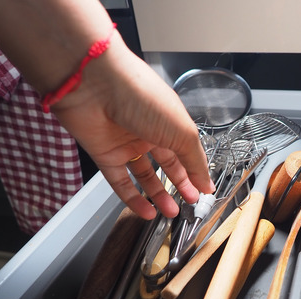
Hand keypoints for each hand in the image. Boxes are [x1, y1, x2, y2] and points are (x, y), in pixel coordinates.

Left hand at [50, 33, 213, 219]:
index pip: (186, 150)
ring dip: (157, 195)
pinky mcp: (104, 154)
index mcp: (169, 120)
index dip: (196, 171)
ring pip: (144, 176)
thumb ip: (195, 160)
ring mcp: (125, 143)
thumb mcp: (181, 129)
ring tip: (171, 212)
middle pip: (166, 164)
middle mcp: (147, 130)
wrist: (95, 85)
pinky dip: (133, 199)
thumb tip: (206, 182)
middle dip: (179, 184)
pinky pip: (120, 182)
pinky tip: (147, 212)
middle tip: (189, 202)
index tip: (205, 190)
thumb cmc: (141, 95)